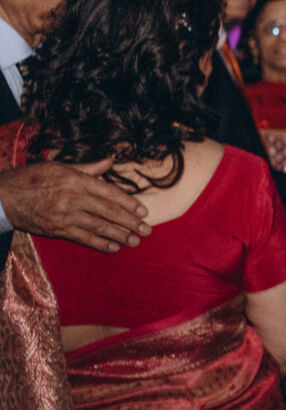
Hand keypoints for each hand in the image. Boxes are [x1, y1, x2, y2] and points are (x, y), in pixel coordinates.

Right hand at [0, 159, 149, 252]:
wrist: (3, 197)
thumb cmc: (31, 178)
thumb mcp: (58, 166)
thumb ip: (87, 168)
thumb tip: (110, 161)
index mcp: (75, 180)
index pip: (109, 192)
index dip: (129, 203)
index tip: (144, 211)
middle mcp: (72, 198)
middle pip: (108, 211)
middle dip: (130, 222)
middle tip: (147, 230)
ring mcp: (65, 215)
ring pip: (99, 227)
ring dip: (120, 235)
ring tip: (136, 241)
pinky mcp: (57, 230)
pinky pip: (83, 238)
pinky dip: (100, 243)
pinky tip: (114, 247)